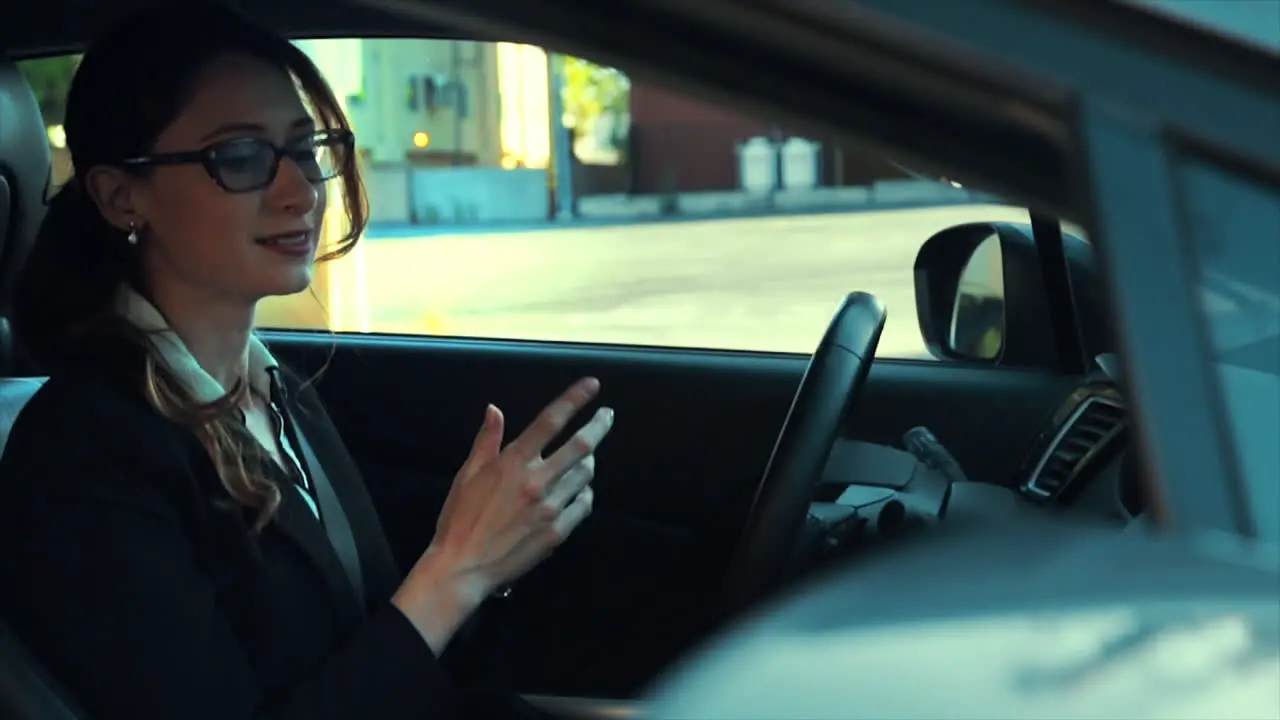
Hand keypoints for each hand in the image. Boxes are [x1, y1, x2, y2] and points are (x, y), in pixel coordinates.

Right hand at [392, 377, 613, 652]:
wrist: (463, 567)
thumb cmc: (460, 519)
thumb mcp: (467, 474)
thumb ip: (487, 440)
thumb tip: (495, 410)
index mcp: (513, 463)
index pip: (551, 421)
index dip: (574, 400)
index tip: (592, 386)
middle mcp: (537, 481)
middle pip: (581, 446)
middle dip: (598, 426)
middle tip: (607, 416)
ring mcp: (551, 507)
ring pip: (584, 475)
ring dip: (588, 462)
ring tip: (585, 458)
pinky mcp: (558, 532)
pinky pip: (583, 505)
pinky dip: (585, 493)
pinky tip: (580, 491)